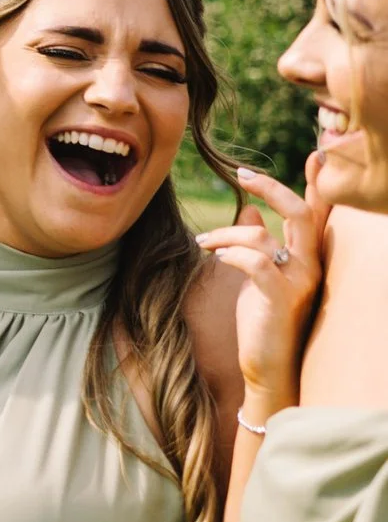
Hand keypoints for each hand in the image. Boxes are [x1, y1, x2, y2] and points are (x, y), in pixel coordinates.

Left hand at [198, 154, 333, 421]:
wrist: (267, 367)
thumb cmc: (263, 319)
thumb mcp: (260, 275)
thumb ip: (260, 241)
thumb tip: (251, 210)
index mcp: (307, 258)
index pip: (318, 214)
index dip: (317, 184)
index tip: (317, 153)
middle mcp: (312, 267)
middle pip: (302, 213)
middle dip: (273, 187)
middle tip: (242, 174)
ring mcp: (300, 283)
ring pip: (262, 236)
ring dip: (224, 233)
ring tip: (203, 243)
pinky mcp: (281, 299)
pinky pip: (255, 262)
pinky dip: (229, 252)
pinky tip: (212, 256)